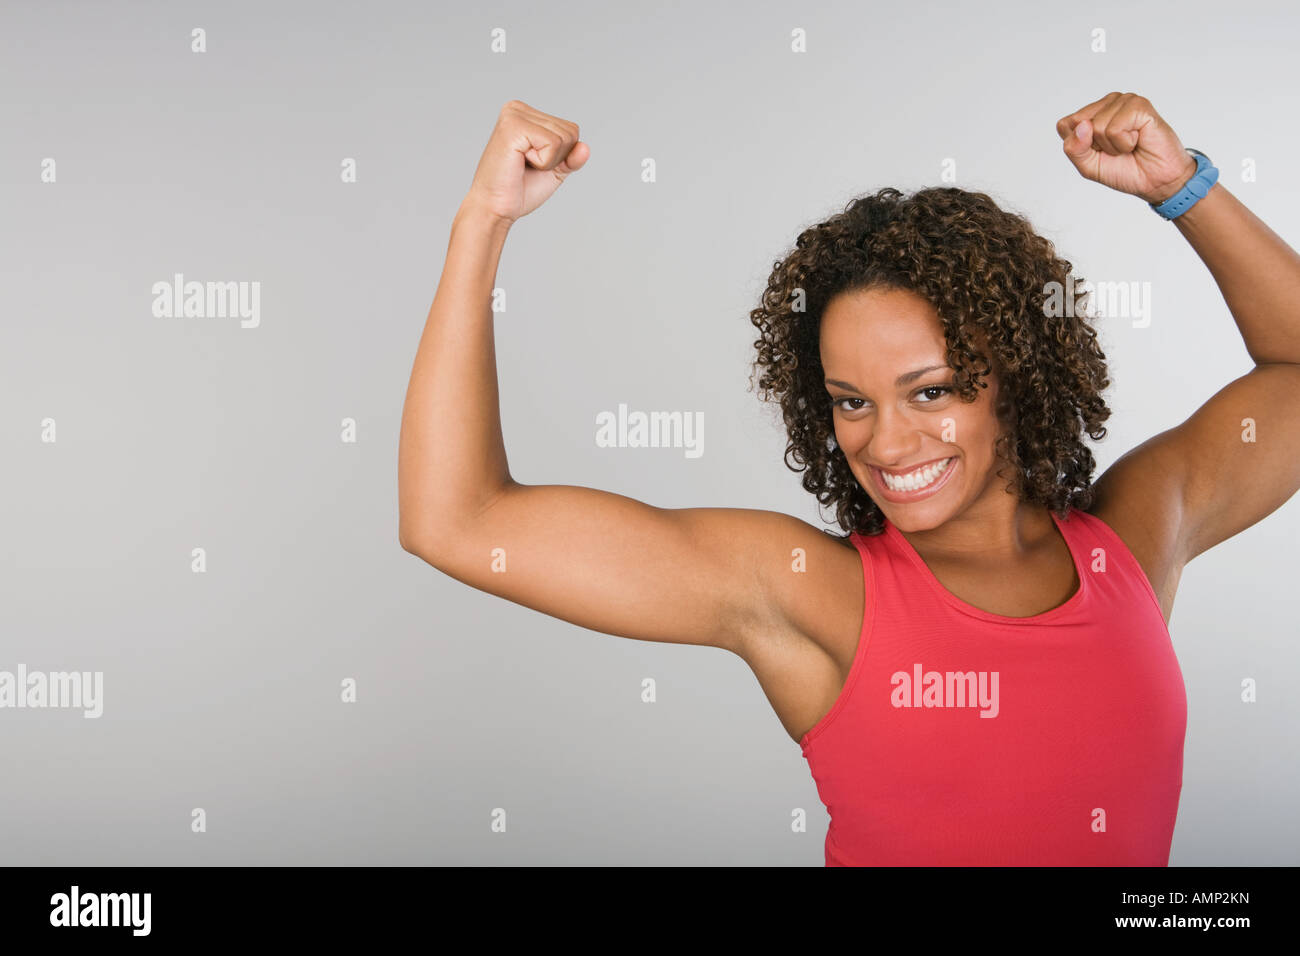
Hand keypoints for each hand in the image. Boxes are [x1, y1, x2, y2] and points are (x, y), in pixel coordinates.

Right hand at [462, 100, 588, 224]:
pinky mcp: (513, 126)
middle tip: (527, 167)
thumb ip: (571, 158)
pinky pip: (553, 143)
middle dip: (556, 158)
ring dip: (548, 161)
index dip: (561, 156)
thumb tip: (585, 147)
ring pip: (564, 137)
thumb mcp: (554, 171)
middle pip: (571, 131)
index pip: (571, 129)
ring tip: (522, 165)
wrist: (495, 208)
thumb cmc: (518, 190)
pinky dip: (543, 161)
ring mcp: (514, 115)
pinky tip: (520, 162)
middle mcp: (517, 108)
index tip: (533, 164)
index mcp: (526, 114)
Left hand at [1056, 92, 1198, 204]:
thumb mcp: (1088, 166)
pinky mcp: (1139, 105)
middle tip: (1116, 150)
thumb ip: (1074, 149)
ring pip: (1097, 126)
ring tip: (1129, 145)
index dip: (1078, 146)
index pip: (1065, 125)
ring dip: (1113, 146)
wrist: (1155, 180)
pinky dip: (1125, 143)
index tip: (1099, 152)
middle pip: (1078, 124)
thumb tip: (1082, 126)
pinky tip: (1138, 140)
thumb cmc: (1125, 170)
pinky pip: (1115, 128)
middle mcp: (1107, 104)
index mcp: (1091, 115)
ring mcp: (1124, 101)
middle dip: (1095, 146)